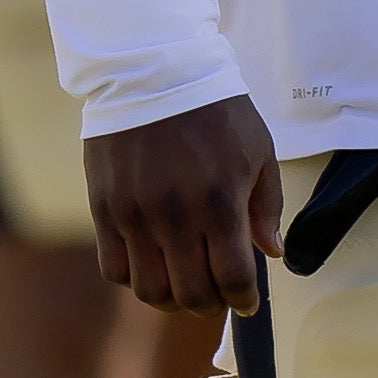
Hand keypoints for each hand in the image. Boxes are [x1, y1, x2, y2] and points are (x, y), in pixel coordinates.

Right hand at [87, 93, 282, 316]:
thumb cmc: (216, 110)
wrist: (153, 72)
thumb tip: (272, 252)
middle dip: (211, 304)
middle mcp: (176, 216)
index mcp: (220, 201)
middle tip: (218, 295)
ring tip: (184, 284)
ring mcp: (136, 217)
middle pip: (191, 294)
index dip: (243, 300)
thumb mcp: (257, 150)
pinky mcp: (105, 211)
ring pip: (150, 291)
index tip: (247, 302)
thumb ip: (266, 205)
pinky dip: (135, 278)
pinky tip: (152, 264)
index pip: (232, 277)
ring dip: (171, 299)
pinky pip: (114, 269)